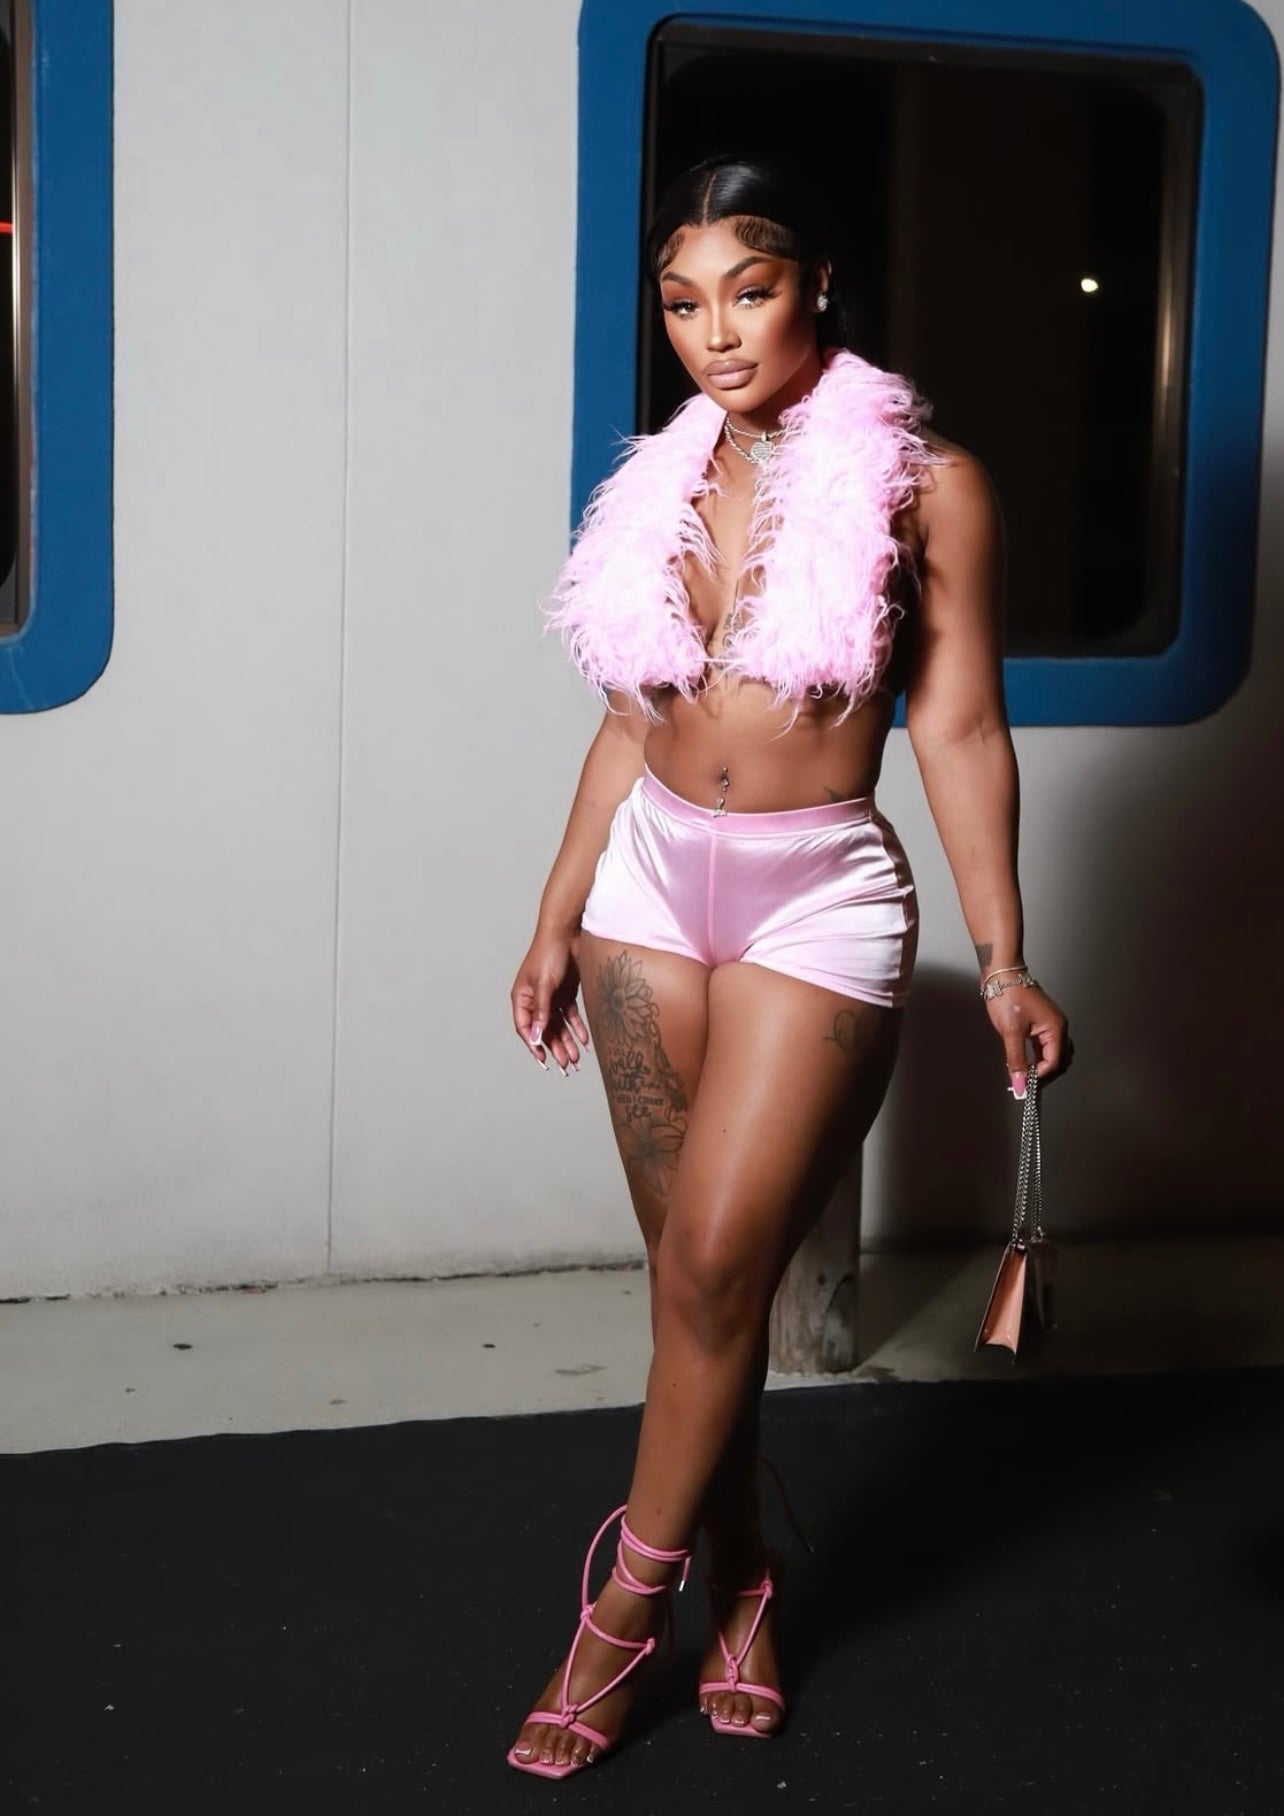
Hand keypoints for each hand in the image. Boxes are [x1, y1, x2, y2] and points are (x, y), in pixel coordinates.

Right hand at [511, 929, 592, 1075]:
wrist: (568, 932)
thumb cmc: (549, 954)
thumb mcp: (544, 984)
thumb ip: (541, 1012)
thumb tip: (535, 1037)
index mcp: (522, 998)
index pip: (524, 1028)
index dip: (534, 1046)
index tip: (544, 1061)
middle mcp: (535, 1000)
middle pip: (544, 1030)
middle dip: (555, 1049)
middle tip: (566, 1067)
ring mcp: (551, 997)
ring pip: (559, 1026)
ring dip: (567, 1042)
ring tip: (576, 1060)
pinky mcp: (566, 993)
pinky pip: (571, 1016)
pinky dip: (578, 1028)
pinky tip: (585, 1041)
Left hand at [985, 982, 1072, 1097]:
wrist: (1001, 973)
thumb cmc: (1008, 995)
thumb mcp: (1011, 1031)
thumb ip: (1016, 1060)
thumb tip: (1020, 1083)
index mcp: (1056, 1028)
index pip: (1055, 1062)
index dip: (1041, 1076)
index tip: (1025, 1085)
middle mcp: (1058, 1027)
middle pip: (1060, 1060)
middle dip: (1045, 1075)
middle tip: (1025, 1083)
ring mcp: (1050, 1025)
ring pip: (1053, 1054)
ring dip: (1042, 1067)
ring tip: (1024, 1076)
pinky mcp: (1041, 1023)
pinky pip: (1045, 1046)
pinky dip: (1037, 1058)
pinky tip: (1025, 1063)